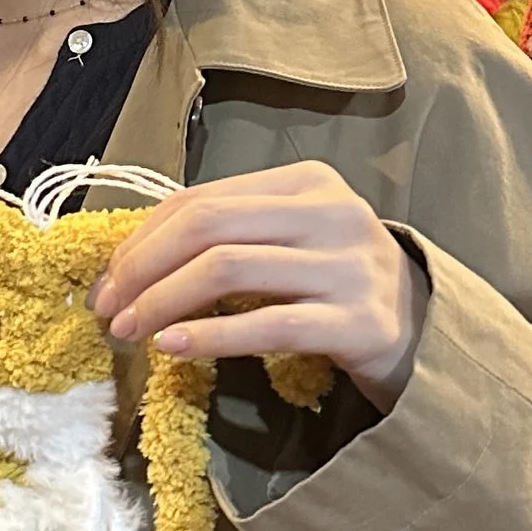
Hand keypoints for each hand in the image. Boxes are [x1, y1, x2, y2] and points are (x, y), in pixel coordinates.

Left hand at [90, 161, 427, 412]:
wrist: (426, 335)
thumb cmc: (338, 287)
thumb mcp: (289, 243)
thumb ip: (227, 237)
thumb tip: (129, 260)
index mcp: (307, 183)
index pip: (201, 200)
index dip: (141, 240)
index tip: (105, 281)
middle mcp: (332, 214)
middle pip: (208, 228)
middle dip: (143, 268)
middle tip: (108, 310)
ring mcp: (349, 267)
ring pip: (229, 271)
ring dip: (163, 302)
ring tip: (130, 332)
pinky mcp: (359, 322)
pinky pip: (269, 325)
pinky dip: (211, 335)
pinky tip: (174, 348)